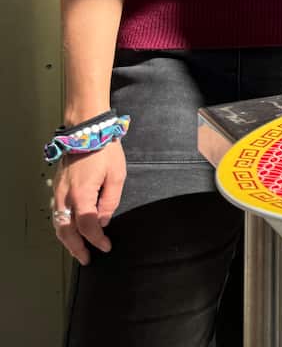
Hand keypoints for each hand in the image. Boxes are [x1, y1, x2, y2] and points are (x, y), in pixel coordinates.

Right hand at [51, 142, 125, 264]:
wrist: (87, 131)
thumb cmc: (105, 151)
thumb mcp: (117, 176)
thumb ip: (110, 201)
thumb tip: (104, 221)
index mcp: (82, 195)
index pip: (88, 226)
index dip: (97, 240)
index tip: (106, 247)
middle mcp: (66, 197)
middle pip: (67, 231)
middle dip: (77, 248)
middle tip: (88, 259)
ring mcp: (58, 192)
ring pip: (58, 224)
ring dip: (67, 240)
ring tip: (79, 250)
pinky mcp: (57, 188)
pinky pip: (57, 214)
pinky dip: (62, 227)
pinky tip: (70, 232)